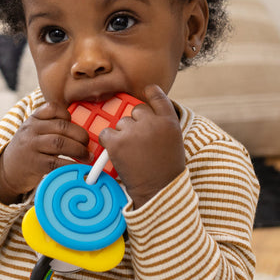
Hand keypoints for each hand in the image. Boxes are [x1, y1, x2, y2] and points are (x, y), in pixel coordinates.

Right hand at [0, 102, 89, 203]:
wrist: (7, 170)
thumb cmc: (29, 150)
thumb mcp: (34, 132)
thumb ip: (52, 126)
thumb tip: (83, 132)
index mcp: (33, 119)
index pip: (53, 108)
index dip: (68, 115)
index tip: (75, 126)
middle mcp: (31, 130)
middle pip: (61, 126)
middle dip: (80, 135)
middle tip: (88, 143)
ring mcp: (31, 146)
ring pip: (60, 143)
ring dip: (78, 149)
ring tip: (87, 156)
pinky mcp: (34, 164)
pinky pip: (56, 163)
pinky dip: (71, 165)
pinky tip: (79, 167)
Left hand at [99, 85, 184, 207]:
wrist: (158, 190)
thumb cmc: (166, 169)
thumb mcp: (174, 141)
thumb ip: (161, 124)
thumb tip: (143, 113)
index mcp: (169, 121)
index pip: (158, 96)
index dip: (152, 92)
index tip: (148, 90)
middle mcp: (152, 123)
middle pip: (136, 111)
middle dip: (136, 123)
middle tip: (140, 143)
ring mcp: (133, 132)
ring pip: (121, 123)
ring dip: (123, 135)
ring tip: (133, 153)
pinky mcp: (116, 143)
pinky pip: (106, 133)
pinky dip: (109, 142)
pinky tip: (119, 153)